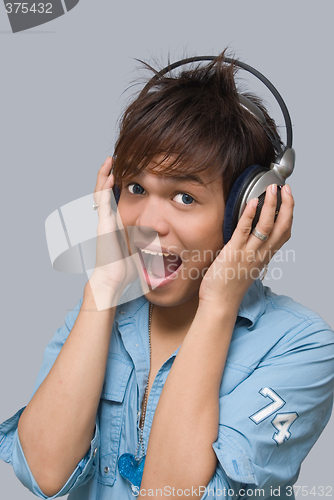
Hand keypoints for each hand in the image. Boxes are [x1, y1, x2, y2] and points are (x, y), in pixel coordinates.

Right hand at [88, 157, 136, 306]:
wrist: (113, 280)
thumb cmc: (126, 269)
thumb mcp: (143, 250)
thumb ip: (151, 242)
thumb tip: (166, 240)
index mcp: (117, 225)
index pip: (115, 200)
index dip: (118, 187)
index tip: (127, 174)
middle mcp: (108, 220)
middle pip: (105, 192)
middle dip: (109, 176)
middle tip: (115, 161)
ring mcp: (104, 221)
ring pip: (101, 193)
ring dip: (105, 176)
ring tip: (110, 161)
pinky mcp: (104, 224)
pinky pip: (103, 201)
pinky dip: (105, 187)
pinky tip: (111, 176)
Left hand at [199, 184, 293, 309]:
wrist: (220, 303)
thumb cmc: (228, 287)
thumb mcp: (246, 268)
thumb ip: (251, 254)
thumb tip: (248, 240)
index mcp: (264, 257)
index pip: (284, 234)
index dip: (289, 215)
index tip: (289, 200)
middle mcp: (260, 254)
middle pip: (282, 227)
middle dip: (287, 205)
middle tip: (285, 188)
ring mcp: (248, 253)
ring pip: (266, 226)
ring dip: (271, 205)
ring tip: (272, 189)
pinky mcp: (233, 252)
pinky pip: (244, 231)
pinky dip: (249, 215)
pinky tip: (252, 202)